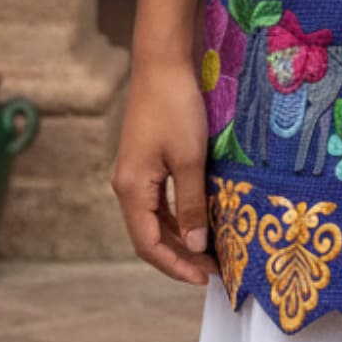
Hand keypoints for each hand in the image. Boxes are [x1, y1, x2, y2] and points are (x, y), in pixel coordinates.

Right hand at [110, 54, 212, 284]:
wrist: (162, 62)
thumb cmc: (175, 107)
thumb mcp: (190, 159)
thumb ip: (192, 205)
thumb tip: (196, 247)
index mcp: (131, 189)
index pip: (148, 245)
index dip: (176, 266)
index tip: (205, 279)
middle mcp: (127, 185)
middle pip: (150, 235)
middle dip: (181, 256)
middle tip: (215, 269)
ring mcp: (135, 172)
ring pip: (155, 219)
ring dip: (181, 237)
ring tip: (212, 251)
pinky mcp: (146, 159)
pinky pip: (159, 199)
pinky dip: (179, 215)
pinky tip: (201, 219)